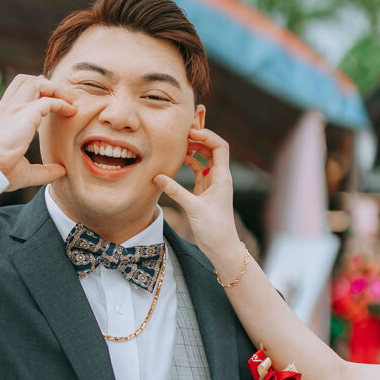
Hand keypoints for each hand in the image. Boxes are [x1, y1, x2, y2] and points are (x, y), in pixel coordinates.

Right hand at [0, 74, 75, 190]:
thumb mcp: (25, 171)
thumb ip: (44, 170)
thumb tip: (61, 170)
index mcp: (3, 117)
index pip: (17, 92)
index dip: (35, 90)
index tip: (50, 98)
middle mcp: (7, 109)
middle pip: (25, 81)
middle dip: (45, 84)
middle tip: (62, 98)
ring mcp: (15, 109)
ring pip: (35, 82)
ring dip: (54, 89)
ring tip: (68, 102)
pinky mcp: (24, 114)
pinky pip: (48, 100)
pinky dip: (62, 103)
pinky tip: (71, 112)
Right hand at [152, 128, 240, 264]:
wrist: (221, 247)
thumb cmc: (214, 228)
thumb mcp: (193, 208)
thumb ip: (175, 191)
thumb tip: (157, 177)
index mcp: (222, 177)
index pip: (219, 146)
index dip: (206, 135)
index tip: (190, 132)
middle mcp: (219, 177)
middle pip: (211, 149)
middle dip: (198, 139)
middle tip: (180, 133)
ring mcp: (212, 183)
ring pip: (203, 159)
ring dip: (192, 150)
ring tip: (176, 145)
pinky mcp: (204, 191)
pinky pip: (197, 171)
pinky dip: (188, 164)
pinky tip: (176, 161)